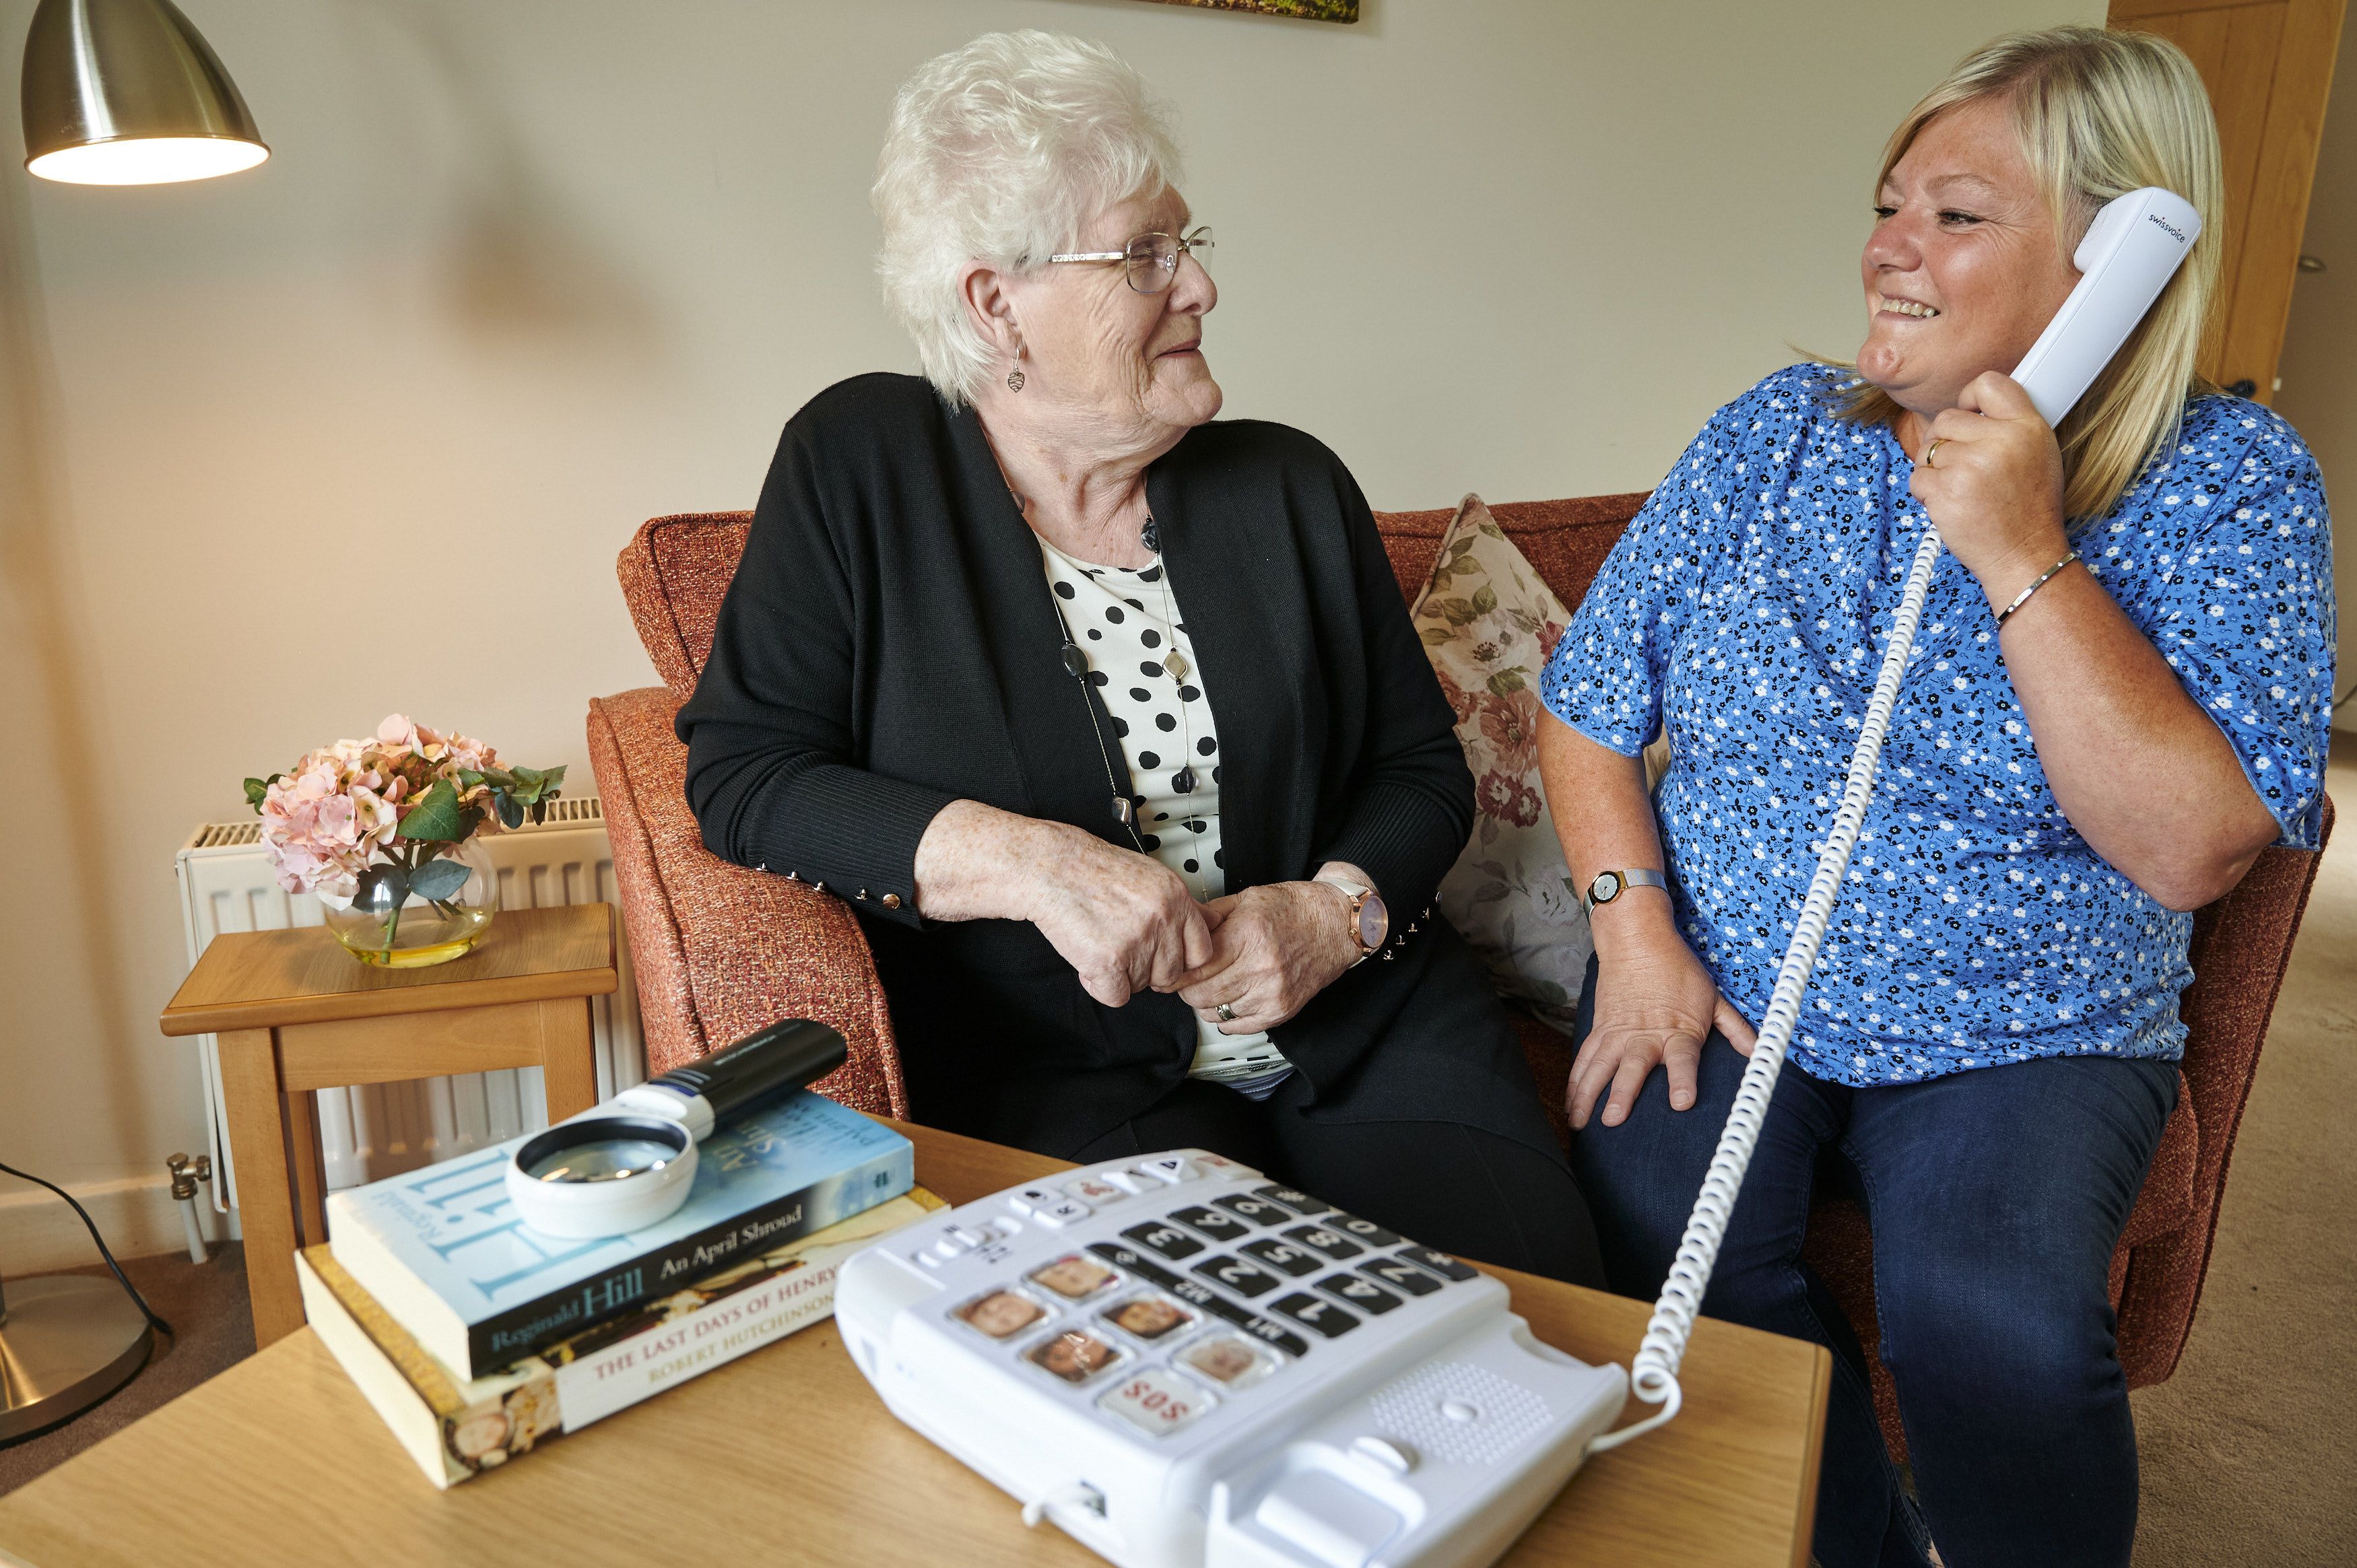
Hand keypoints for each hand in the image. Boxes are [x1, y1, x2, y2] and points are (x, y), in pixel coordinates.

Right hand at [1019, 825, 1213, 1007]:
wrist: (1051, 868)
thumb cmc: (1095, 870)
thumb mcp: (1152, 876)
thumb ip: (1186, 904)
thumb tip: (1215, 920)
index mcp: (1176, 898)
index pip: (1202, 952)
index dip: (1180, 960)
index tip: (1161, 956)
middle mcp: (1161, 919)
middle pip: (1170, 975)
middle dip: (1147, 970)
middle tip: (1122, 948)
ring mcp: (1136, 941)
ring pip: (1141, 986)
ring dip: (1120, 975)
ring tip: (1101, 945)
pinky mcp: (1107, 961)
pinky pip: (1116, 996)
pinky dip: (1099, 986)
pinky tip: (1089, 961)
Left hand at [1175, 881, 1359, 1032]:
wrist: (1336, 925)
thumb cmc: (1295, 908)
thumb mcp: (1247, 898)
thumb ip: (1211, 915)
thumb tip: (1182, 930)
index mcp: (1248, 935)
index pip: (1195, 969)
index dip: (1177, 972)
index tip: (1172, 971)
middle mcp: (1260, 967)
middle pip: (1201, 995)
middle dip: (1187, 989)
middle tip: (1189, 979)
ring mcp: (1272, 993)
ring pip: (1216, 1013)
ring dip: (1206, 1003)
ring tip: (1212, 986)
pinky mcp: (1281, 1010)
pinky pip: (1238, 1027)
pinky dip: (1227, 1018)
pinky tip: (1230, 1000)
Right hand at [1569, 937, 1756, 1130]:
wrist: (1636, 939)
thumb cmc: (1676, 968)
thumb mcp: (1713, 997)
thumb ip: (1735, 1029)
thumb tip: (1760, 1052)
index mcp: (1678, 1030)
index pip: (1683, 1060)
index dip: (1683, 1081)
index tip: (1681, 1103)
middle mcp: (1645, 1035)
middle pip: (1633, 1067)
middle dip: (1622, 1094)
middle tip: (1613, 1119)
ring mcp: (1618, 1033)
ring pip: (1599, 1066)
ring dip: (1588, 1094)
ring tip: (1580, 1122)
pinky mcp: (1600, 1029)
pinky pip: (1584, 1058)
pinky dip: (1575, 1081)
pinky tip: (1570, 1103)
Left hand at [1908, 371, 2068, 603]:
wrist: (2024, 556)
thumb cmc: (2029, 510)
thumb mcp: (2040, 454)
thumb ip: (2010, 426)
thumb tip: (1976, 407)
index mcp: (2028, 427)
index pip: (1987, 384)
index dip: (1969, 398)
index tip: (1967, 414)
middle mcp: (2001, 441)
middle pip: (1946, 419)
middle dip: (1946, 443)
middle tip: (1964, 469)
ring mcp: (1970, 465)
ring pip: (1928, 449)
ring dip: (1935, 470)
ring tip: (1963, 491)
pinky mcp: (1945, 490)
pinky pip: (1917, 477)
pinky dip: (1926, 493)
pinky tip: (1952, 505)